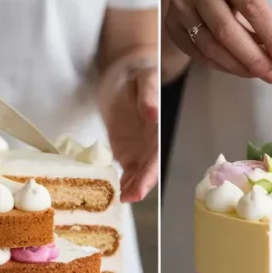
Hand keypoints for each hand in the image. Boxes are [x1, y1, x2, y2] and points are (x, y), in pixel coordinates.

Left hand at [104, 66, 158, 202]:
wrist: (125, 73)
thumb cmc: (139, 73)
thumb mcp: (145, 78)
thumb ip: (149, 95)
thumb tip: (153, 112)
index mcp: (159, 130)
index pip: (156, 157)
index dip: (149, 175)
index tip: (140, 188)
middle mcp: (151, 144)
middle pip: (147, 171)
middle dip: (139, 187)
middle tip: (127, 198)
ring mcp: (139, 150)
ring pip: (136, 175)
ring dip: (129, 189)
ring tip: (117, 199)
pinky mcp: (125, 151)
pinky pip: (124, 171)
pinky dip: (119, 183)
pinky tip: (111, 191)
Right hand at [165, 0, 271, 82]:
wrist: (196, 1)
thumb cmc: (233, 3)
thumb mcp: (256, 6)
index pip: (252, 6)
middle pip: (228, 29)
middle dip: (255, 57)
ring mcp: (180, 4)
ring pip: (211, 45)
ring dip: (239, 66)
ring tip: (259, 74)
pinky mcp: (171, 25)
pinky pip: (199, 54)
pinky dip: (222, 66)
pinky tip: (238, 69)